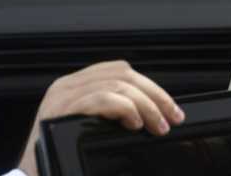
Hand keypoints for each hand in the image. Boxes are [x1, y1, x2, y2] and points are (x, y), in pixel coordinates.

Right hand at [18, 60, 184, 175]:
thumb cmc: (58, 160)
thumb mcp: (87, 128)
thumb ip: (110, 112)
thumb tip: (151, 113)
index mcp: (74, 86)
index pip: (119, 70)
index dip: (150, 87)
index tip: (170, 108)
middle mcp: (66, 85)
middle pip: (123, 74)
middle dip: (154, 96)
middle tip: (172, 118)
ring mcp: (62, 96)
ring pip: (117, 85)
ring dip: (145, 106)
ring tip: (156, 126)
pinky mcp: (60, 110)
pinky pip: (102, 98)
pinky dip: (125, 109)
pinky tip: (134, 124)